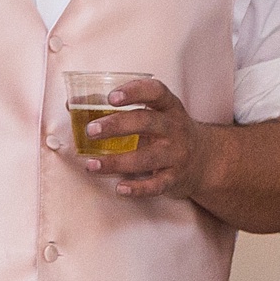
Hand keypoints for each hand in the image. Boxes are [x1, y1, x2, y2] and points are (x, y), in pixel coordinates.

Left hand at [76, 78, 214, 200]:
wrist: (206, 159)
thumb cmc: (168, 131)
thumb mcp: (155, 114)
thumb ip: (119, 108)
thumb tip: (73, 104)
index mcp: (169, 107)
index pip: (155, 92)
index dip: (134, 92)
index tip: (111, 97)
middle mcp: (175, 128)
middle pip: (147, 122)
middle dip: (117, 125)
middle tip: (91, 131)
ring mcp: (177, 154)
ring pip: (146, 157)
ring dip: (116, 162)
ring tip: (92, 165)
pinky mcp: (175, 178)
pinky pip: (156, 185)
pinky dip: (137, 188)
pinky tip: (119, 188)